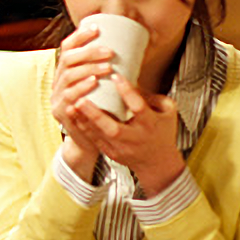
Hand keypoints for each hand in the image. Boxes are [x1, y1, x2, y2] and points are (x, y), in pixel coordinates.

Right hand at [51, 26, 113, 179]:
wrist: (88, 141)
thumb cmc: (99, 111)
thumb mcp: (100, 89)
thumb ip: (107, 73)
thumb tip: (133, 52)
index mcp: (66, 72)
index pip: (67, 47)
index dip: (80, 36)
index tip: (97, 28)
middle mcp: (58, 82)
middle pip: (68, 60)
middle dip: (89, 53)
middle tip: (109, 52)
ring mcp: (57, 97)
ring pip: (68, 77)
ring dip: (88, 69)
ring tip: (106, 67)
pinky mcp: (61, 112)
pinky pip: (68, 97)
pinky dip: (81, 88)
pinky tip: (93, 83)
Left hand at [66, 76, 184, 194]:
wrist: (158, 162)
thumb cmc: (163, 131)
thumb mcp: (167, 111)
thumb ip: (153, 96)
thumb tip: (131, 81)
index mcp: (150, 124)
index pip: (138, 107)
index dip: (127, 91)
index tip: (115, 76)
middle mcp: (135, 138)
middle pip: (113, 129)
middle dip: (95, 115)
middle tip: (81, 100)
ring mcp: (122, 148)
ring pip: (99, 136)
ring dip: (84, 121)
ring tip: (71, 106)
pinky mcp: (111, 153)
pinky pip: (94, 141)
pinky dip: (83, 128)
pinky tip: (74, 116)